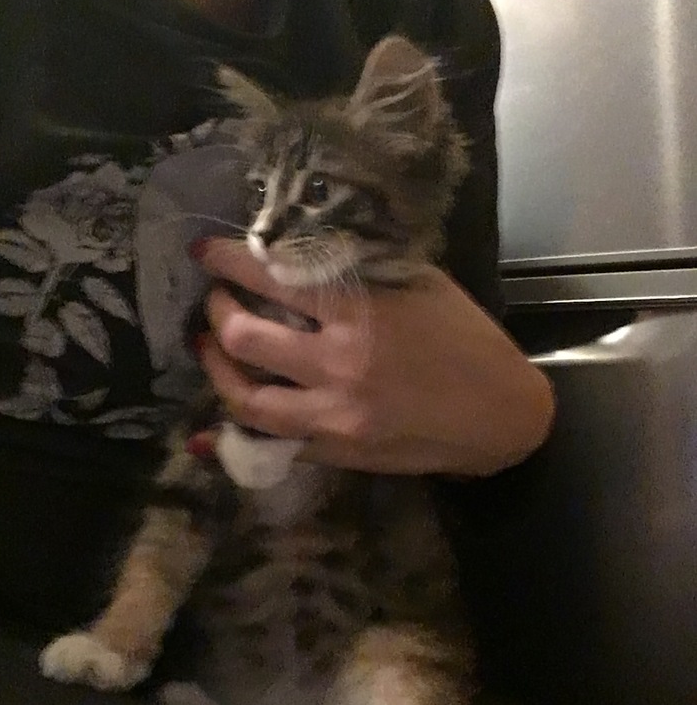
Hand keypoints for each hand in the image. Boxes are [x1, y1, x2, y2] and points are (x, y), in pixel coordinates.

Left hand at [194, 239, 553, 476]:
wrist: (500, 415)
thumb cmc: (466, 340)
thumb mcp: (422, 286)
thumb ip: (362, 271)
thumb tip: (303, 255)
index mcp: (360, 314)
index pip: (272, 277)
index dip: (228, 260)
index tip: (204, 251)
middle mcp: (337, 365)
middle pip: (242, 338)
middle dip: (215, 312)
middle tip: (214, 300)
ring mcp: (332, 416)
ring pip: (244, 399)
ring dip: (215, 368)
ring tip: (211, 348)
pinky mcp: (337, 452)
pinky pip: (272, 444)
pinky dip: (238, 428)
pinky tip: (224, 412)